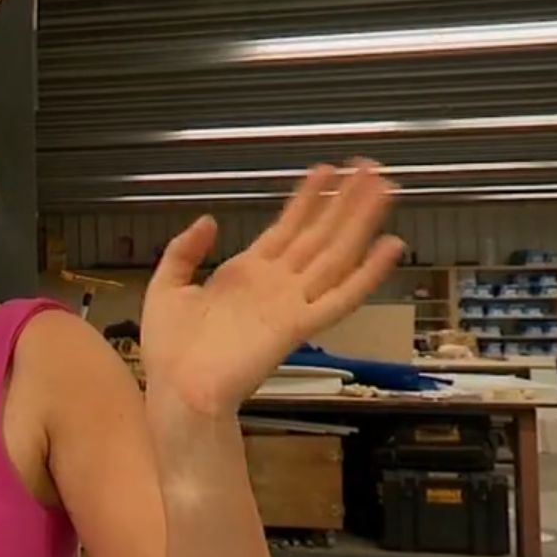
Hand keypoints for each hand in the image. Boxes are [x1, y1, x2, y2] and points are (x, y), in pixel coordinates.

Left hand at [139, 160, 403, 416]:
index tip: (326, 170)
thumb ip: (185, 251)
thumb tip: (209, 219)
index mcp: (244, 273)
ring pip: (335, 254)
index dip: (306, 200)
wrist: (177, 390)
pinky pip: (341, 296)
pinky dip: (368, 273)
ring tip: (383, 187)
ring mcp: (290, 303)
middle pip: (318, 234)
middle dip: (343, 200)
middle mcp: (274, 284)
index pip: (285, 228)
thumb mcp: (166, 287)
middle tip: (370, 167)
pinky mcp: (298, 326)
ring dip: (359, 221)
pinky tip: (390, 247)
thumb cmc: (170, 349)